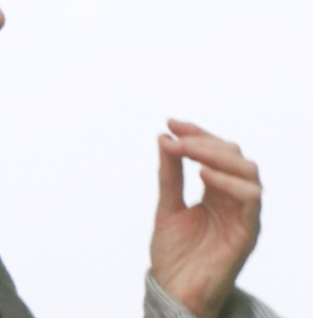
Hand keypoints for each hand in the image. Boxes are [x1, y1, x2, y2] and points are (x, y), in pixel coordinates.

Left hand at [150, 119, 261, 317]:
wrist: (176, 291)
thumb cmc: (174, 253)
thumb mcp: (166, 206)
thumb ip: (169, 175)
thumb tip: (164, 137)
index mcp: (215, 190)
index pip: (214, 151)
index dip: (196, 133)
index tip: (171, 123)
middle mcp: (233, 198)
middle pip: (233, 155)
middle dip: (203, 139)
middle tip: (176, 136)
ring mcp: (242, 214)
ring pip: (247, 171)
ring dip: (216, 154)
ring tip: (186, 150)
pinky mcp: (247, 232)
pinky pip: (251, 199)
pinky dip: (229, 182)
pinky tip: (203, 174)